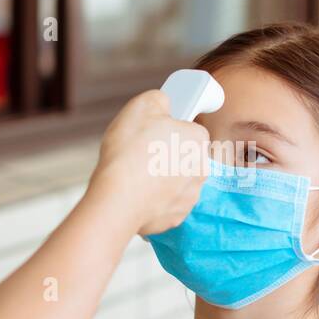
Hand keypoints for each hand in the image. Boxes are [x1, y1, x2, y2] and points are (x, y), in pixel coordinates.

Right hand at [90, 90, 208, 235]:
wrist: (117, 198)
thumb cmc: (130, 151)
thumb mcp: (142, 105)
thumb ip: (160, 100)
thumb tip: (164, 103)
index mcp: (198, 140)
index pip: (190, 128)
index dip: (170, 128)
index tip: (153, 132)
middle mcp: (201, 170)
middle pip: (184, 156)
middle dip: (166, 154)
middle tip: (141, 152)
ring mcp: (189, 196)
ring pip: (175, 181)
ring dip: (160, 177)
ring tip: (135, 174)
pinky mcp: (175, 218)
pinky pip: (165, 203)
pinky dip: (152, 199)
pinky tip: (135, 193)